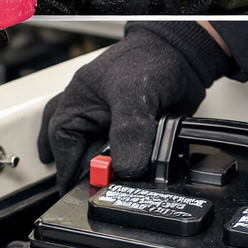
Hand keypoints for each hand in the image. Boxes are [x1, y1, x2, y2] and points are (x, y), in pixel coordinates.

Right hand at [37, 23, 229, 190]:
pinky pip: (120, 153)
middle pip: (73, 147)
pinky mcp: (133, 131)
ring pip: (92, 151)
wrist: (185, 57)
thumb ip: (127, 132)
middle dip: (76, 170)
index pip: (62, 138)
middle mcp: (90, 112)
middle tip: (82, 190)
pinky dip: (121, 166)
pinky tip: (124, 176)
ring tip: (92, 187)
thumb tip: (125, 168)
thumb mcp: (132, 95)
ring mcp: (110, 122)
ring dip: (96, 169)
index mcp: (78, 99)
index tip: (69, 190)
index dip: (66, 166)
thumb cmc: (149, 59)